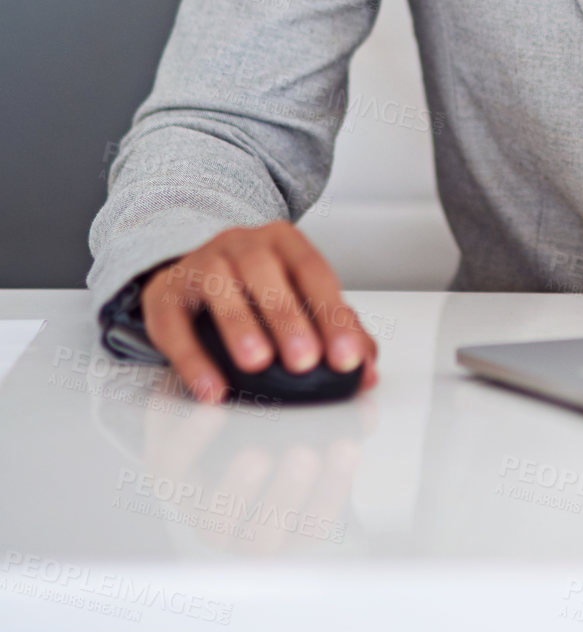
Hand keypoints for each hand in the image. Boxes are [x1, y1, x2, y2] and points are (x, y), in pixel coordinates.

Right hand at [140, 221, 378, 404]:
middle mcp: (243, 244)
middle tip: (305, 360)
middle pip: (266, 273)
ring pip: (219, 285)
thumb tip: (368, 371)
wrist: (190, 272)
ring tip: (257, 363)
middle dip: (288, 317)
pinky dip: (192, 359)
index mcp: (283, 243)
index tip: (347, 358)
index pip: (314, 272)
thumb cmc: (254, 289)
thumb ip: (332, 330)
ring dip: (240, 325)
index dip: (332, 314)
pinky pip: (174, 324)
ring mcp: (201, 263)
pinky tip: (211, 388)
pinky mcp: (164, 294)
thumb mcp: (296, 298)